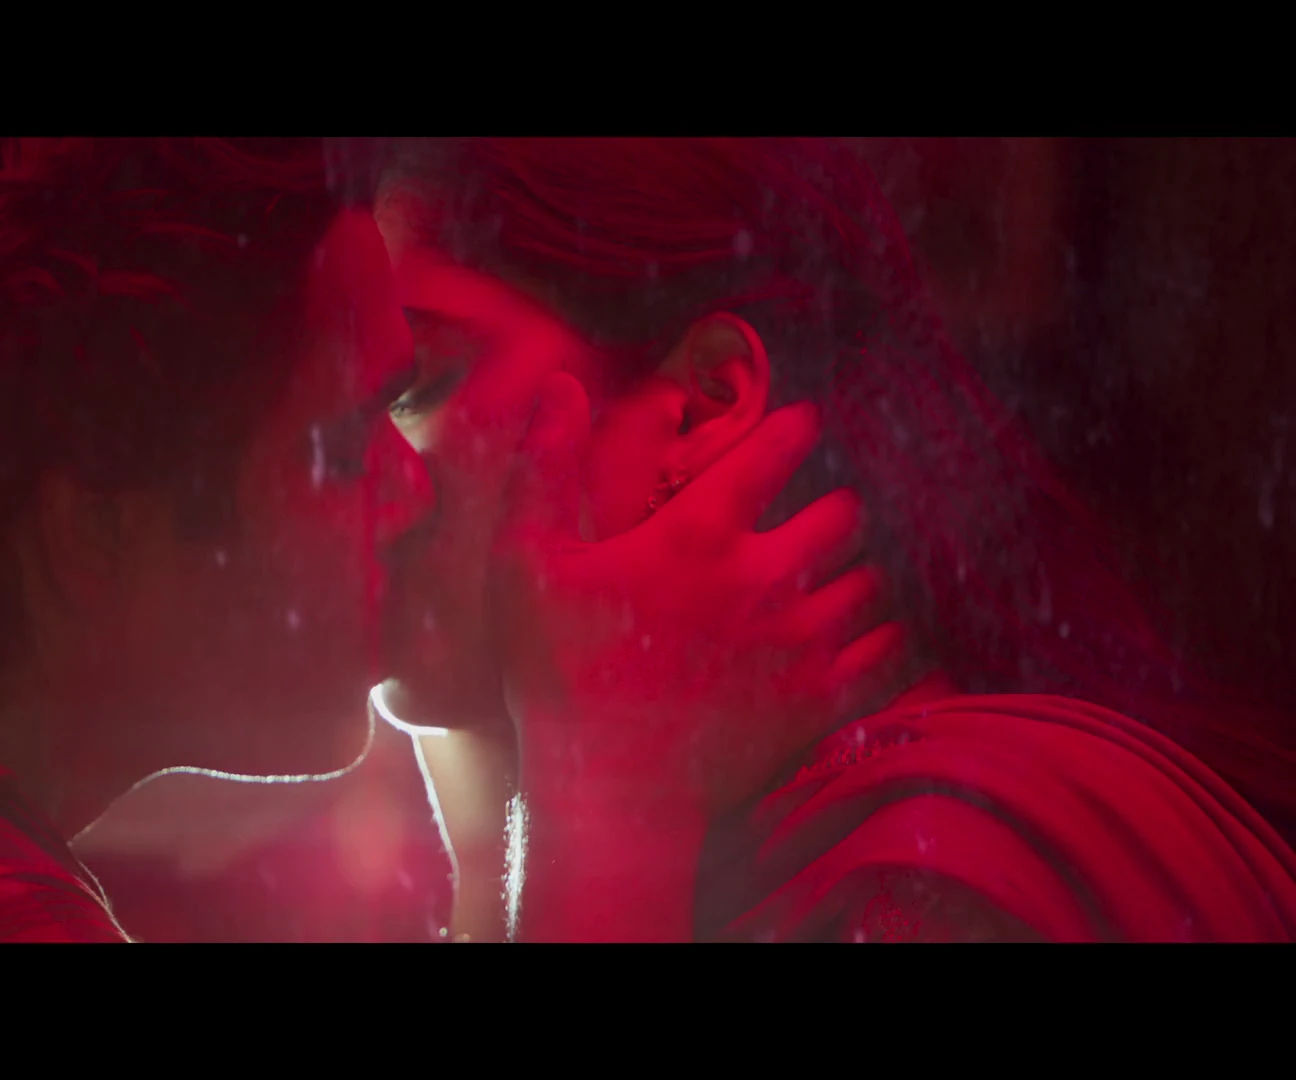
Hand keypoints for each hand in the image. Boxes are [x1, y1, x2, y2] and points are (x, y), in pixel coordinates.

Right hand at [495, 372, 907, 818]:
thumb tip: (558, 388)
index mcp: (697, 535)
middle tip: (823, 514)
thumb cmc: (557, 674)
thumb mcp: (526, 563)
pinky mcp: (820, 701)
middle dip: (834, 508)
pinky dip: (883, 639)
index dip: (793, 431)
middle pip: (842, 515)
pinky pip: (887, 653)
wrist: (608, 792)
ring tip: (840, 578)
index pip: (772, 454)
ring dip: (857, 573)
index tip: (802, 425)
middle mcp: (764, 578)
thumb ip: (544, 468)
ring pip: (869, 582)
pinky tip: (866, 638)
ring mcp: (801, 642)